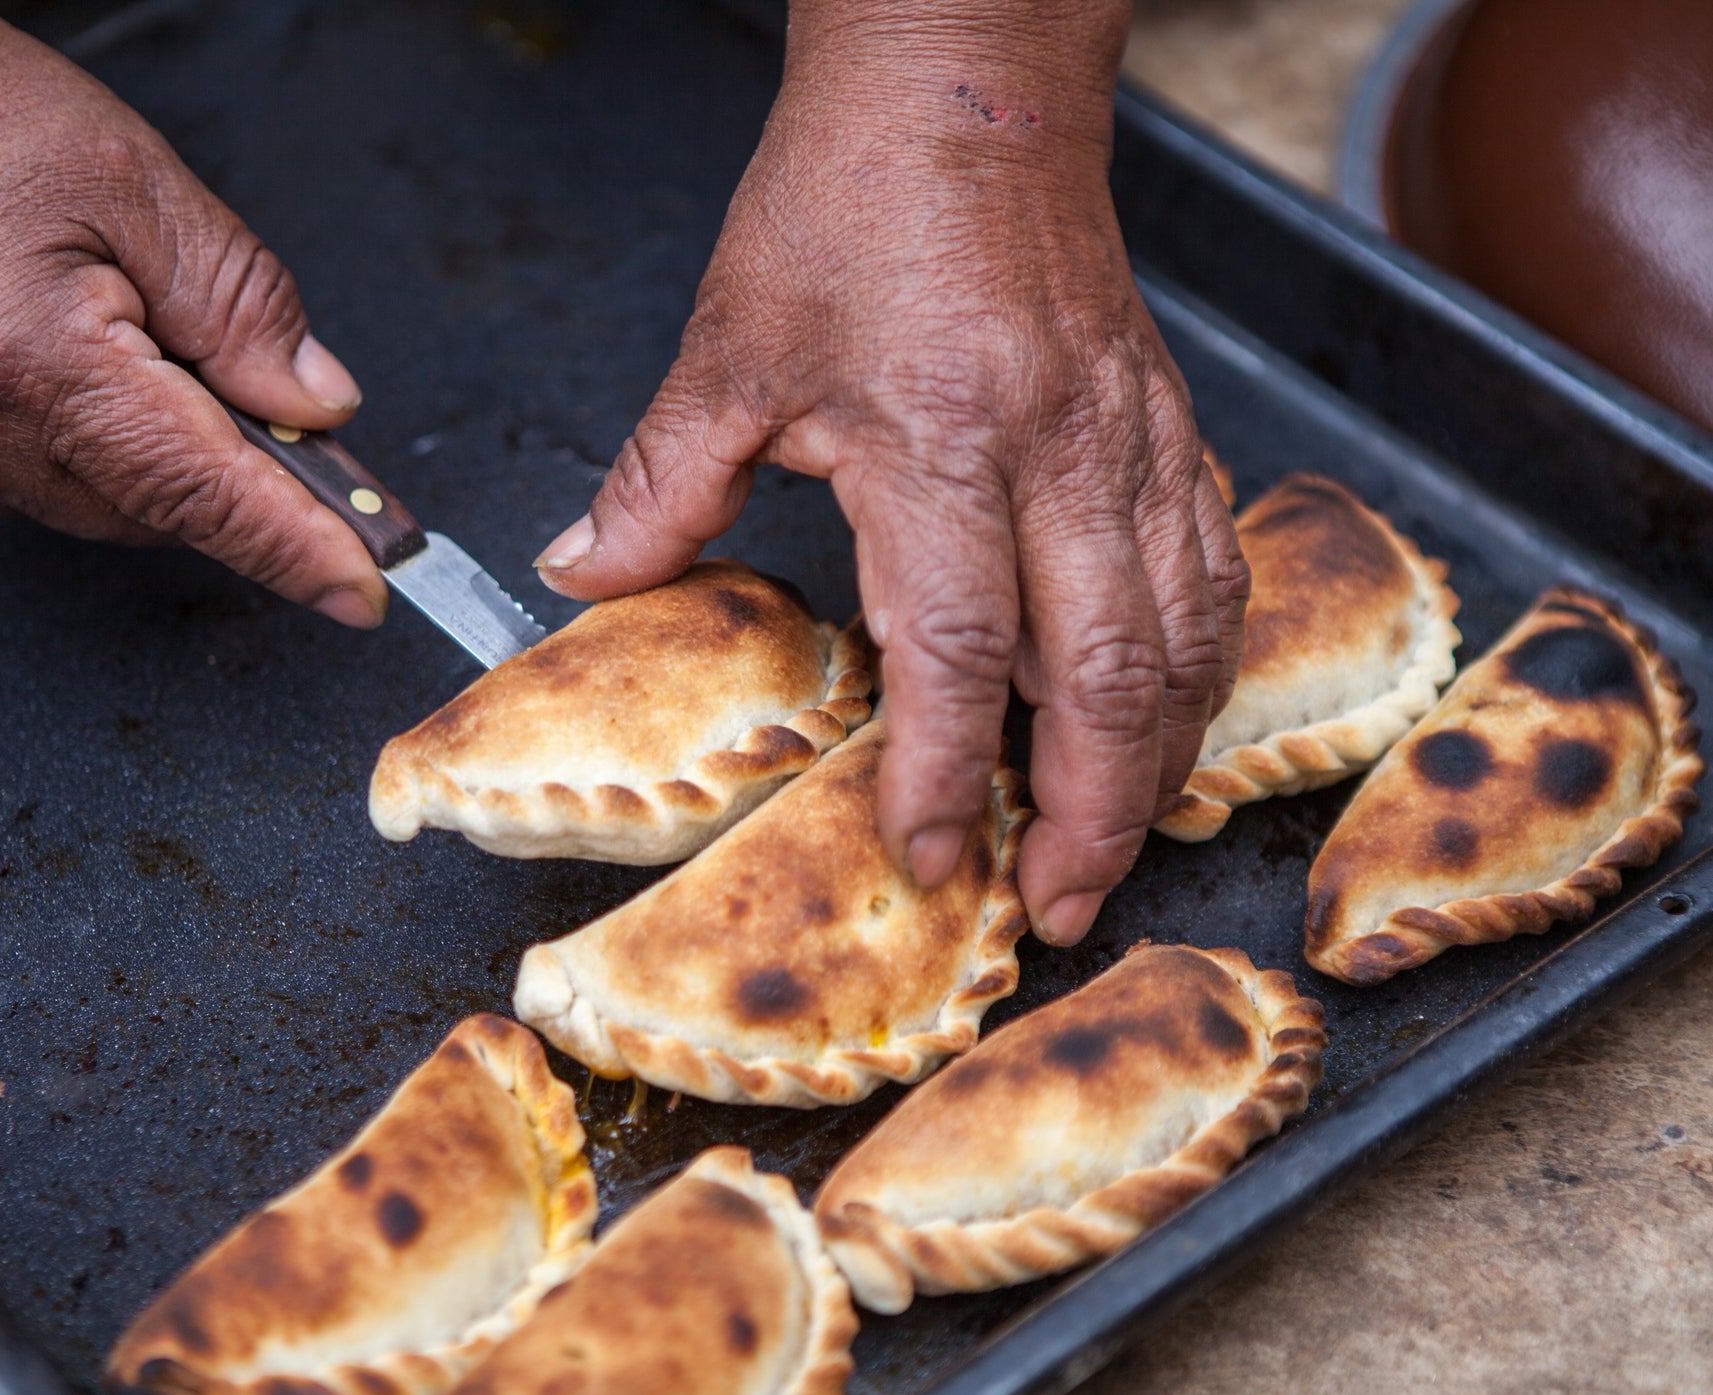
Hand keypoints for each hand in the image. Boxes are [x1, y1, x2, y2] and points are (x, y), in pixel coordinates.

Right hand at [0, 0, 384, 625]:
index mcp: (32, 364)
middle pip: (169, 508)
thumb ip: (243, 308)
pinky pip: (68, 484)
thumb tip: (318, 407)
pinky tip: (104, 362)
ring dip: (178, 452)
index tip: (367, 592)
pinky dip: (118, 445)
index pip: (201, 491)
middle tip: (291, 407)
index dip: (296, 546)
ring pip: (122, 505)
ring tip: (156, 335)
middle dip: (248, 473)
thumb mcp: (139, 185)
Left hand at [535, 3, 1246, 943]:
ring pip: (1185, 631)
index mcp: (939, 437)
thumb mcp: (731, 345)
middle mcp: (1058, 450)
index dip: (947, 771)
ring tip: (1123, 843)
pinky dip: (1201, 663)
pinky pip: (1212, 566)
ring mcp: (1131, 437)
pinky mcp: (1165, 421)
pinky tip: (1175, 716)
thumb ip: (663, 482)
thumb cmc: (849, 203)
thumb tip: (583, 577)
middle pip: (1107, 670)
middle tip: (1061, 906)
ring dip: (1161, 755)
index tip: (928, 857)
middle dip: (1090, 809)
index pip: (958, 648)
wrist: (966, 86)